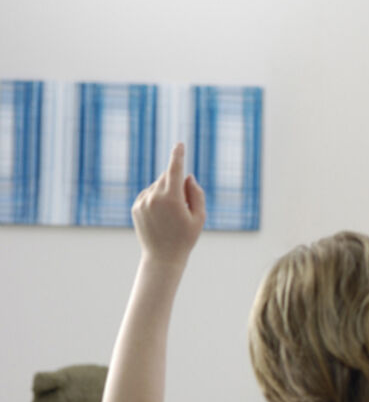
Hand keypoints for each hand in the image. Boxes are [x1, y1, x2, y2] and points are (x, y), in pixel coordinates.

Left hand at [131, 143, 205, 265]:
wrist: (162, 257)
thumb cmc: (186, 238)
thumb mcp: (200, 217)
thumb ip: (196, 193)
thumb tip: (186, 177)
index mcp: (172, 198)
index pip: (174, 170)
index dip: (178, 156)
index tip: (179, 144)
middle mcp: (154, 197)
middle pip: (167, 177)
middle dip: (177, 183)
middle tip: (184, 207)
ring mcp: (142, 202)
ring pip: (157, 185)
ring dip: (166, 192)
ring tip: (171, 216)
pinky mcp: (135, 207)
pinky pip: (148, 194)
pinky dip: (156, 198)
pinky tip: (161, 216)